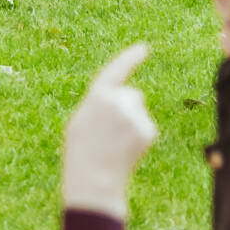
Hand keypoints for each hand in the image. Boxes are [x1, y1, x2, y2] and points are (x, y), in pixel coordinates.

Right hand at [62, 43, 156, 217]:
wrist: (95, 181)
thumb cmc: (82, 152)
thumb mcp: (81, 120)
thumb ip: (99, 102)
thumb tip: (123, 95)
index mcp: (98, 95)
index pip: (117, 70)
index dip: (130, 58)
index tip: (143, 48)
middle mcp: (120, 101)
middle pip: (131, 95)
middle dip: (125, 106)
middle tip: (108, 132)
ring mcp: (136, 116)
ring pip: (138, 111)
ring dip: (131, 122)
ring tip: (115, 144)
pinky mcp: (148, 131)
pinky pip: (145, 126)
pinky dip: (138, 136)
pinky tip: (126, 150)